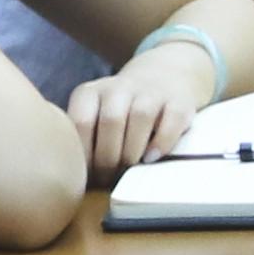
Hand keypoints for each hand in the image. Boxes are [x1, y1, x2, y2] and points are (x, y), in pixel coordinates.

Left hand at [69, 52, 212, 174]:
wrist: (163, 76)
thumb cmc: (120, 111)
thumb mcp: (94, 115)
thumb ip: (84, 138)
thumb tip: (75, 178)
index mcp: (91, 92)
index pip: (81, 122)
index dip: (85, 154)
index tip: (88, 174)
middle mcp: (119, 87)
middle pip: (111, 121)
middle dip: (109, 157)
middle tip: (109, 176)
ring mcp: (150, 91)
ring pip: (140, 116)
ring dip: (133, 149)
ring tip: (129, 168)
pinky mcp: (178, 101)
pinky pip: (171, 120)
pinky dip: (161, 143)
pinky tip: (152, 157)